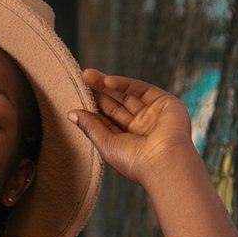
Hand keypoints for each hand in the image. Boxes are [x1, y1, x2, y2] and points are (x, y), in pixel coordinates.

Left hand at [70, 70, 194, 186]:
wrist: (165, 162)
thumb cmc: (135, 161)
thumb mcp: (107, 144)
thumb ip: (91, 127)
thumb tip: (72, 113)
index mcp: (128, 143)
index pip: (107, 121)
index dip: (93, 109)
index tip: (77, 97)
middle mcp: (141, 128)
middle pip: (116, 106)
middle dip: (99, 93)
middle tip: (81, 79)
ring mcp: (153, 115)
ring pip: (127, 95)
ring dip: (107, 84)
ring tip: (87, 75)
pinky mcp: (164, 102)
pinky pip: (141, 89)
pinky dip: (124, 84)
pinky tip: (107, 81)